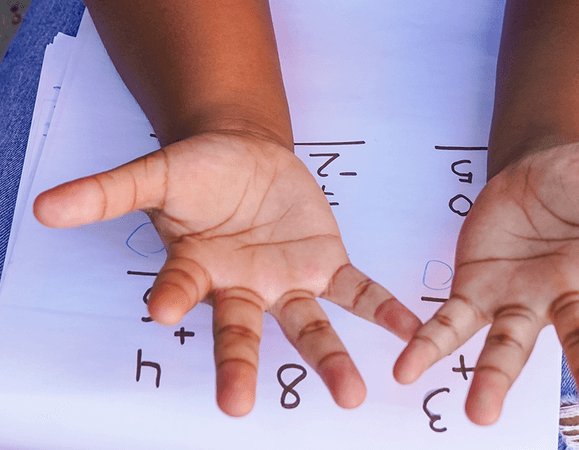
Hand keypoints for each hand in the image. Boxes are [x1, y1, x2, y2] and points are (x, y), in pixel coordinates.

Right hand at [34, 131, 421, 415]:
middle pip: (241, 333)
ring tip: (350, 395)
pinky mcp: (325, 264)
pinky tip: (410, 331)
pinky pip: (356, 292)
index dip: (174, 294)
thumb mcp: (157, 174)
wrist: (246, 156)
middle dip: (241, 367)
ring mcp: (287, 282)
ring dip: (330, 359)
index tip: (163, 307)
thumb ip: (110, 191)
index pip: (182, 287)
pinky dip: (382, 311)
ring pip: (308, 327)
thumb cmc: (199, 173)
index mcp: (198, 270)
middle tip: (237, 406)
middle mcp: (242, 288)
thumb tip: (44, 206)